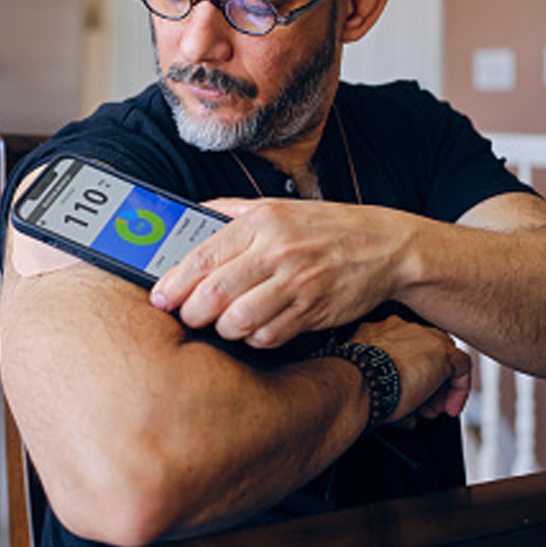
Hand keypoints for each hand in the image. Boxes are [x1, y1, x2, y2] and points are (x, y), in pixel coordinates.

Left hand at [151, 198, 410, 347]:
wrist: (386, 246)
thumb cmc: (325, 228)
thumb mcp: (276, 207)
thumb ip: (229, 211)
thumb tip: (188, 214)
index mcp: (261, 222)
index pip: (202, 257)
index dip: (174, 283)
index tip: (159, 298)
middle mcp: (277, 250)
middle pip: (214, 293)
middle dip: (192, 312)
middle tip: (188, 316)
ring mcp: (297, 282)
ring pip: (239, 320)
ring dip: (222, 329)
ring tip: (222, 324)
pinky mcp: (313, 311)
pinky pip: (269, 335)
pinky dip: (254, 339)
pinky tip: (255, 329)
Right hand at [353, 316, 471, 423]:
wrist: (355, 383)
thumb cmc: (353, 384)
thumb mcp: (367, 379)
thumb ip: (387, 387)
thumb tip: (406, 415)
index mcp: (380, 330)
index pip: (406, 347)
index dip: (411, 373)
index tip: (408, 394)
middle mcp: (403, 328)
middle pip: (427, 352)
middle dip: (427, 381)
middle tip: (423, 405)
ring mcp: (424, 337)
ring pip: (444, 358)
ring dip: (440, 387)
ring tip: (433, 411)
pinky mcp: (442, 353)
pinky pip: (462, 366)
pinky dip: (459, 389)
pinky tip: (450, 408)